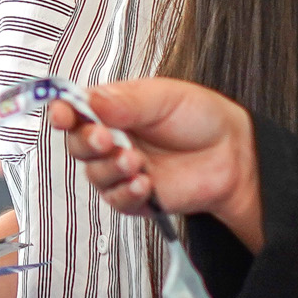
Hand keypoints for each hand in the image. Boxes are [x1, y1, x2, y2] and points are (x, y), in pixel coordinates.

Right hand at [49, 77, 263, 249]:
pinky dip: (127, 192)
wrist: (234, 155)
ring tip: (136, 161)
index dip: (63, 112)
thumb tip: (88, 100)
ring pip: (94, 174)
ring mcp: (121, 169)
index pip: (74, 110)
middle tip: (105, 138)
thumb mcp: (163, 97)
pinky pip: (117, 200)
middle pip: (77, 144)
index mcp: (111, 108)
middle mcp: (111, 139)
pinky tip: (145, 183)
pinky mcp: (135, 197)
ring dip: (111, 169)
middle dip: (86, 142)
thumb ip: (124, 101)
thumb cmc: (200, 118)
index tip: (63, 115)